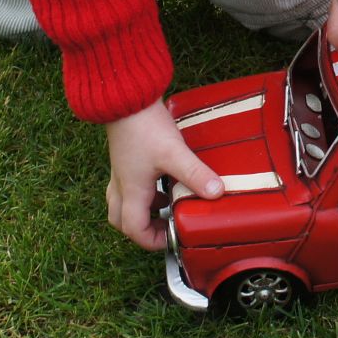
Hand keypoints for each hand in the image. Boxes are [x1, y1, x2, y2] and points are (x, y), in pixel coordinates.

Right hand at [104, 99, 222, 249]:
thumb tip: (216, 193)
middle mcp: (122, 183)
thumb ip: (195, 174)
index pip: (134, 229)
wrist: (126, 96)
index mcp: (132, 190)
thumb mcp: (174, 153)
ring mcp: (121, 169)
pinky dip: (141, 190)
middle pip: (121, 220)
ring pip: (121, 202)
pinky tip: (160, 178)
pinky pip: (127, 183)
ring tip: (166, 203)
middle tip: (165, 225)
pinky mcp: (124, 156)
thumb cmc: (144, 125)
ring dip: (141, 210)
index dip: (152, 241)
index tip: (173, 237)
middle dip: (142, 229)